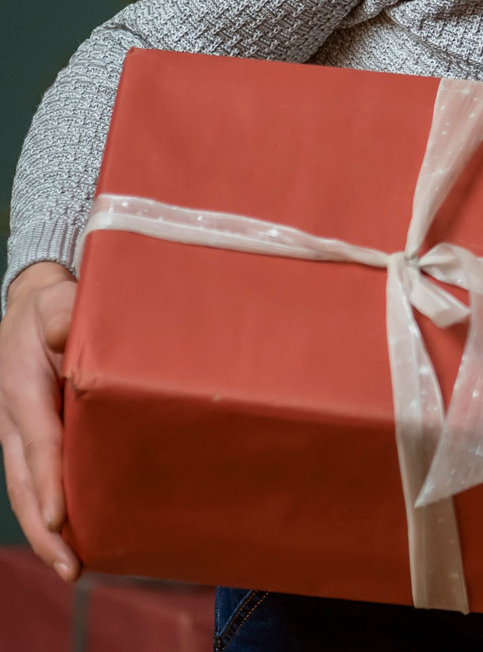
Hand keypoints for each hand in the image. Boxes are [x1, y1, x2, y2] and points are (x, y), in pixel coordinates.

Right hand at [1, 262, 79, 580]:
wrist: (31, 309)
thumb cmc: (51, 308)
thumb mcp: (56, 301)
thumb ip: (60, 314)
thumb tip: (61, 331)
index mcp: (22, 390)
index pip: (38, 442)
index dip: (48, 482)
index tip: (59, 518)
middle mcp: (16, 422)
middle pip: (26, 483)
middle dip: (45, 528)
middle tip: (70, 566)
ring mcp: (21, 436)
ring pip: (28, 491)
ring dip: (47, 533)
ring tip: (73, 569)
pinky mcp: (35, 441)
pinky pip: (39, 482)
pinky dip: (53, 514)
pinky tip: (79, 543)